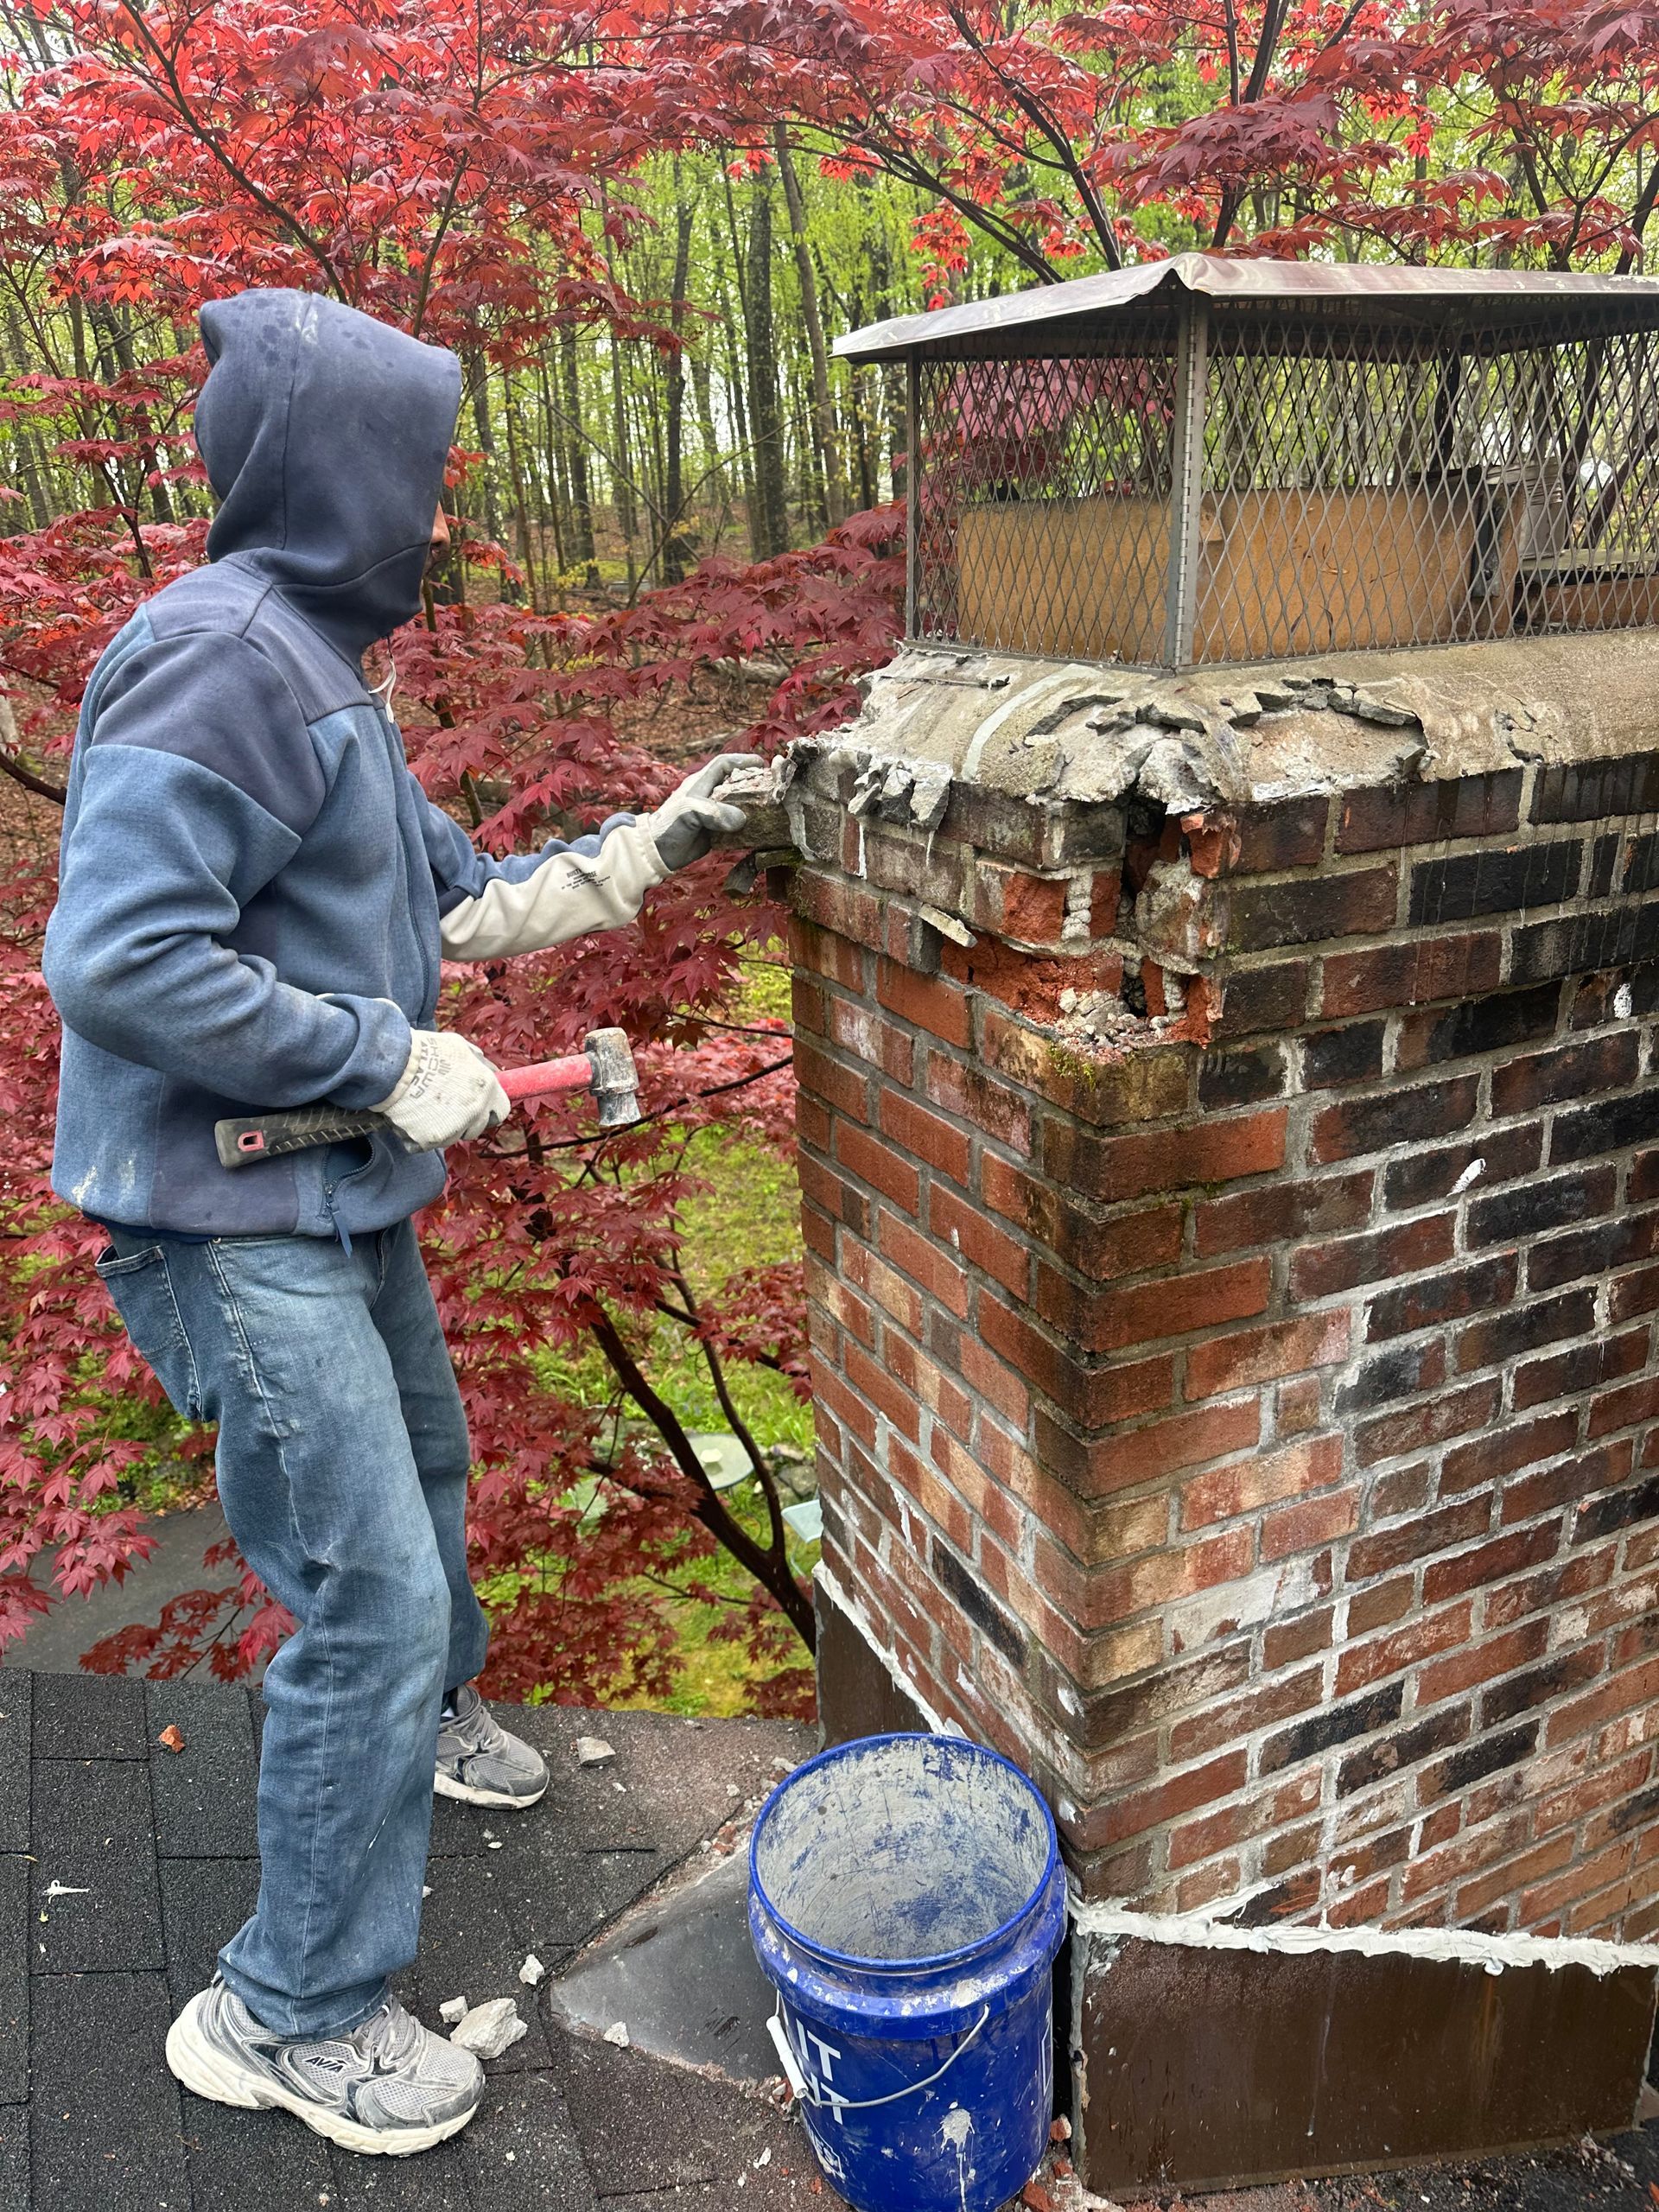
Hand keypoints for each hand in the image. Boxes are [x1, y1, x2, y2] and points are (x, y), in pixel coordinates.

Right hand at [371, 1030, 508, 1151]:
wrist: (393, 1065)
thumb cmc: (426, 1051)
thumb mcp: (459, 1047)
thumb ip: (478, 1062)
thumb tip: (491, 1070)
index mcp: (486, 1087)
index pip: (500, 1111)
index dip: (488, 1111)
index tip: (478, 1109)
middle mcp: (474, 1111)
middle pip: (475, 1128)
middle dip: (463, 1121)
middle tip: (442, 1106)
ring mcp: (452, 1128)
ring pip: (451, 1137)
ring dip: (440, 1128)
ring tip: (421, 1106)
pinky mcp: (429, 1140)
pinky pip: (426, 1143)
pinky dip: (417, 1135)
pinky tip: (408, 1116)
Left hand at [643, 754, 764, 872]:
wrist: (657, 853)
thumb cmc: (669, 826)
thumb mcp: (690, 812)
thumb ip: (715, 812)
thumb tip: (741, 820)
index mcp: (701, 783)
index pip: (724, 764)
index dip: (743, 761)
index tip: (761, 765)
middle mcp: (709, 796)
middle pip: (736, 784)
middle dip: (754, 784)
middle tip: (772, 789)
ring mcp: (713, 815)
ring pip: (739, 805)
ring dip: (754, 807)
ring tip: (772, 809)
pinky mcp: (716, 832)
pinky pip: (737, 827)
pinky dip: (749, 828)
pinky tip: (760, 831)